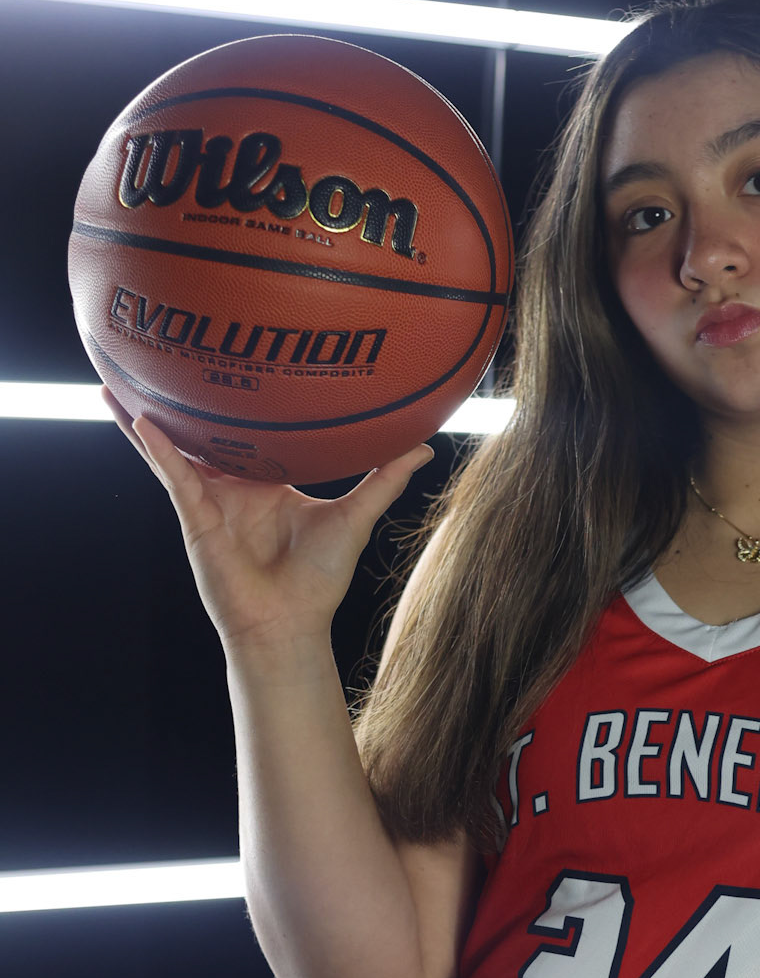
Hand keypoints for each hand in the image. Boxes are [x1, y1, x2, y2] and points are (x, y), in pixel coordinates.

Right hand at [105, 388, 435, 647]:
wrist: (290, 624)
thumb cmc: (320, 580)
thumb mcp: (355, 516)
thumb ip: (384, 478)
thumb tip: (423, 445)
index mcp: (267, 482)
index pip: (249, 434)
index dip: (240, 404)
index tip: (238, 361)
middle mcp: (234, 486)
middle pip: (203, 434)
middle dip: (181, 401)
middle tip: (167, 353)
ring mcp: (209, 500)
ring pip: (173, 449)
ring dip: (146, 417)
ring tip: (118, 379)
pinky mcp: (194, 517)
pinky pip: (172, 475)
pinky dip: (157, 448)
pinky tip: (138, 418)